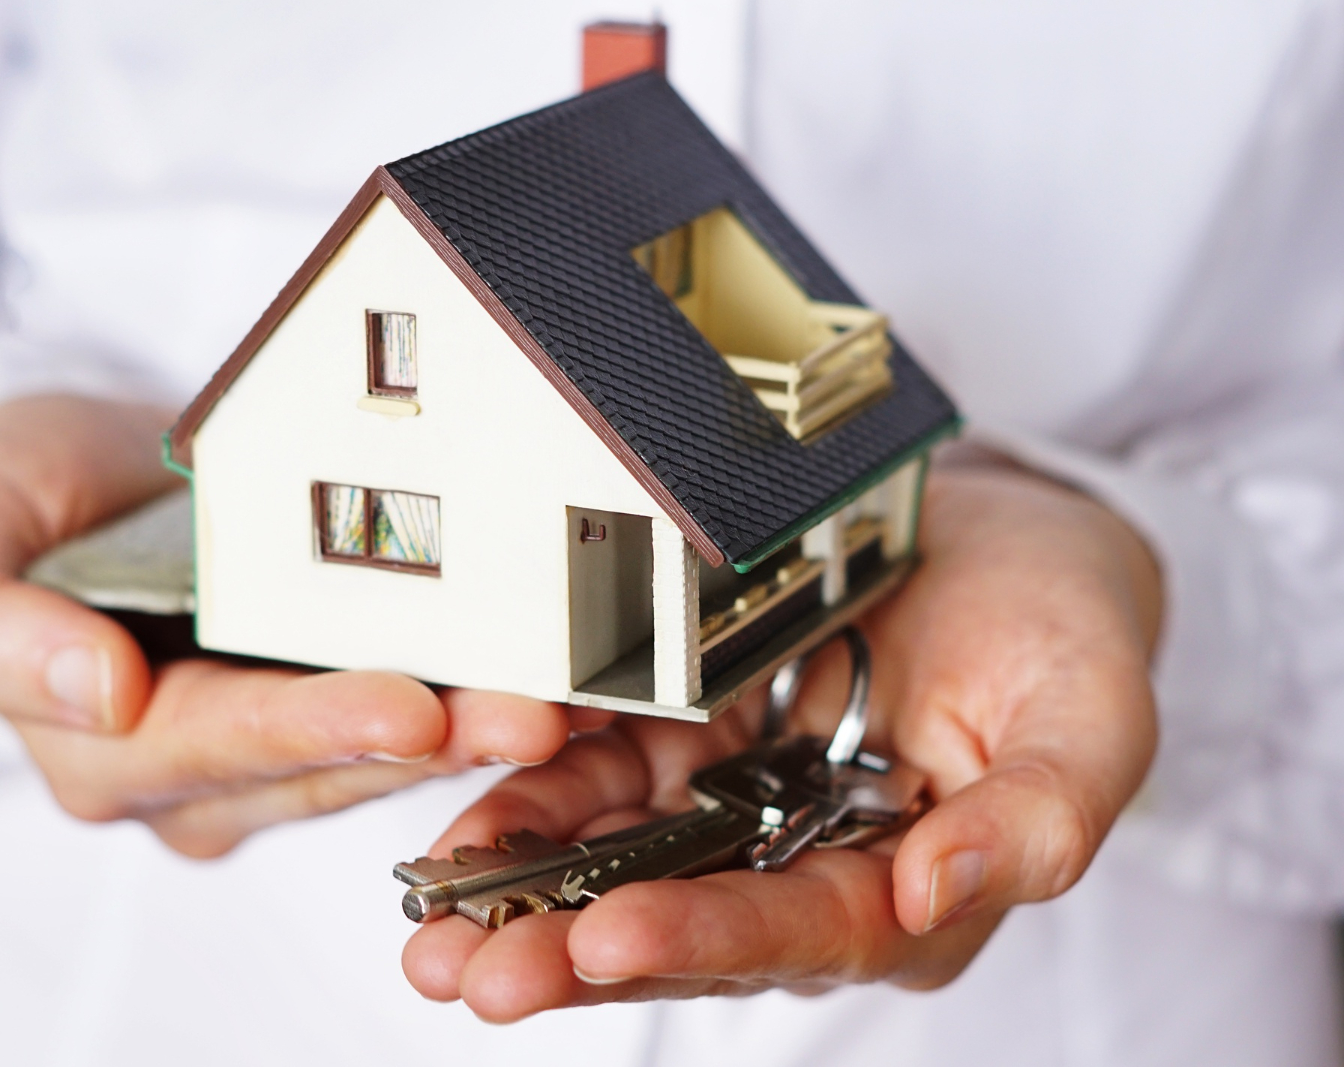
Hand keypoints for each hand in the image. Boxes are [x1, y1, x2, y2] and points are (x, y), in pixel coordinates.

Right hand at [0, 394, 595, 855]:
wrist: (99, 469)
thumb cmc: (33, 497)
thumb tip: (96, 694)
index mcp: (106, 749)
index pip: (219, 742)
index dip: (314, 727)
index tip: (408, 708)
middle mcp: (203, 775)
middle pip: (329, 764)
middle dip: (437, 738)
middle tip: (533, 713)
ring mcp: (280, 752)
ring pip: (388, 752)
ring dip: (480, 727)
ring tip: (568, 695)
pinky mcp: (339, 710)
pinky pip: (414, 713)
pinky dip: (481, 693)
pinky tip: (554, 673)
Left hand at [401, 460, 1160, 1018]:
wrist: (1004, 538)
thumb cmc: (1062, 632)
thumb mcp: (1088, 721)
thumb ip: (1036, 822)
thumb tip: (936, 895)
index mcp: (906, 888)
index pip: (799, 931)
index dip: (704, 937)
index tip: (605, 936)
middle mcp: (808, 864)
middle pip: (682, 920)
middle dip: (570, 948)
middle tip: (463, 973)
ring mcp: (740, 802)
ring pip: (621, 859)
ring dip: (523, 890)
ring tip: (425, 919)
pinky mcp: (691, 737)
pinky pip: (602, 775)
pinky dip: (532, 796)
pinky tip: (462, 815)